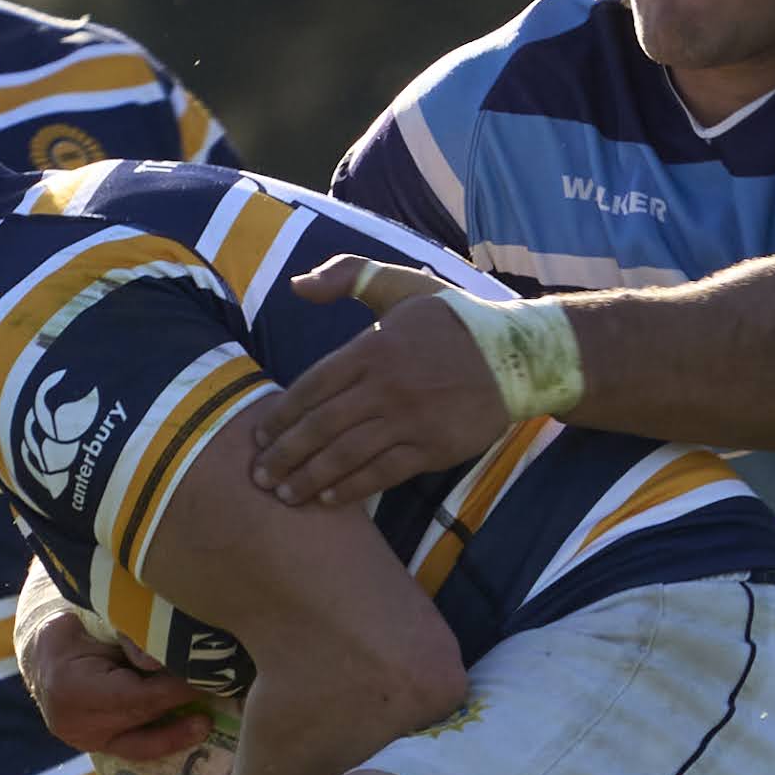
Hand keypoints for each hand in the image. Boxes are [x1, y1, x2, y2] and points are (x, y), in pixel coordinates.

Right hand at [20, 593, 212, 763]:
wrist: (46, 651)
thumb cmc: (78, 625)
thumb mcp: (100, 621)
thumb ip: (131, 640)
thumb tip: (162, 661)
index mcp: (71, 687)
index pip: (136, 694)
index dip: (176, 690)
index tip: (211, 678)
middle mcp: (74, 723)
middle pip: (140, 718)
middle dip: (181, 706)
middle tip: (222, 691)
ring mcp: (82, 740)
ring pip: (139, 742)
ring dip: (177, 732)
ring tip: (207, 723)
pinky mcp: (94, 747)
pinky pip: (134, 748)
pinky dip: (162, 739)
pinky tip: (190, 732)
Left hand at [247, 258, 513, 508]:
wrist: (517, 356)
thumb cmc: (452, 321)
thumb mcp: (401, 285)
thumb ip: (347, 276)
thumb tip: (298, 285)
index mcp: (373, 347)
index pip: (311, 386)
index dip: (280, 415)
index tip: (258, 436)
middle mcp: (386, 386)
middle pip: (321, 426)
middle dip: (284, 455)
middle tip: (259, 476)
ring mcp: (410, 420)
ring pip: (346, 455)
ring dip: (309, 478)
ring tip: (284, 494)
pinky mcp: (432, 448)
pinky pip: (382, 473)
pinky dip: (351, 488)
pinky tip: (327, 498)